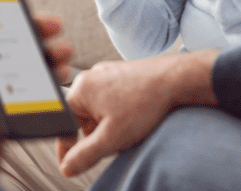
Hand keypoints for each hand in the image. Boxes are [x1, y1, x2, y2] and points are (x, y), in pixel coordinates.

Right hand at [56, 50, 218, 177]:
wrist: (176, 80)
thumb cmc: (145, 102)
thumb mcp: (111, 138)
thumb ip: (84, 155)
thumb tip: (67, 167)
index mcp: (81, 89)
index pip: (63, 124)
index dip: (67, 148)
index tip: (71, 164)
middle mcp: (92, 78)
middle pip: (83, 119)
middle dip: (97, 136)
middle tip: (116, 142)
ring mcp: (108, 74)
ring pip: (100, 112)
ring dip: (110, 127)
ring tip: (131, 129)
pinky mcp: (124, 75)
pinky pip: (114, 101)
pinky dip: (121, 115)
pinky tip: (137, 118)